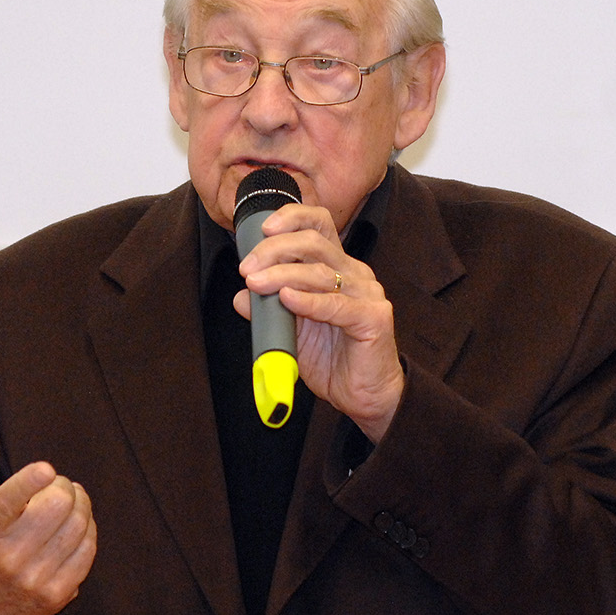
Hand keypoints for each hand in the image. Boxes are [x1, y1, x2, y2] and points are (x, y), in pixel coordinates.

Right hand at [0, 409, 96, 614]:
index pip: (7, 503)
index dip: (29, 484)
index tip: (45, 469)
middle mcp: (7, 556)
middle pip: (57, 505)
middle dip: (64, 487)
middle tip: (57, 487)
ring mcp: (33, 578)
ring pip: (78, 525)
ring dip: (80, 505)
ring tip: (67, 503)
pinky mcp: (57, 594)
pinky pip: (89, 549)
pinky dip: (87, 531)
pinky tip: (74, 528)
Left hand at [235, 203, 404, 441]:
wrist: (364, 396)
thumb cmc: (333, 360)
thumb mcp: (292, 332)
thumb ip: (270, 311)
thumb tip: (242, 296)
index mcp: (337, 268)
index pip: (319, 226)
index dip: (293, 218)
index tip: (263, 228)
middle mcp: (354, 274)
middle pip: (314, 243)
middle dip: (275, 250)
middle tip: (247, 267)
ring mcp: (367, 294)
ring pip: (320, 272)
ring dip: (282, 275)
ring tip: (255, 283)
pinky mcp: (374, 318)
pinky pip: (336, 305)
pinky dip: (308, 301)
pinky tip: (286, 299)